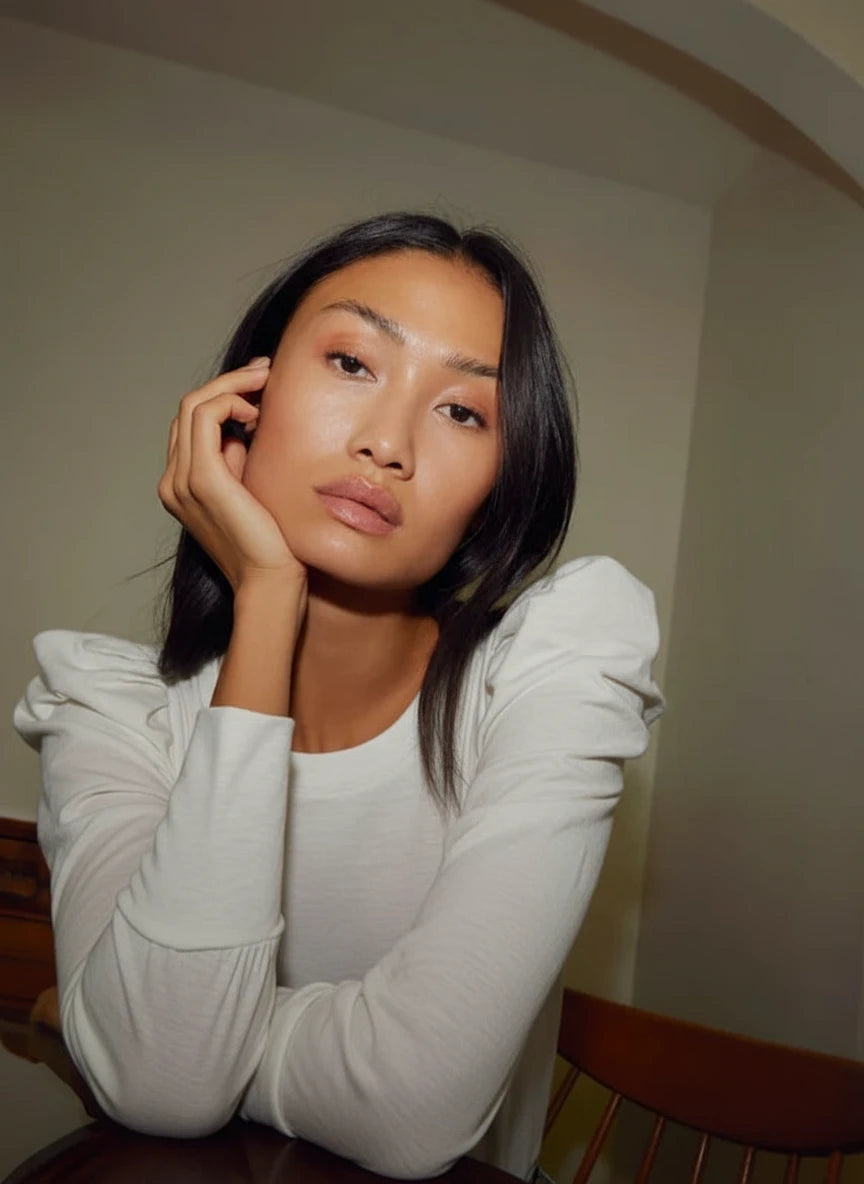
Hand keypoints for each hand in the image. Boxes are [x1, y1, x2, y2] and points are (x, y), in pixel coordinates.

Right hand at [158, 359, 305, 595]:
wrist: (270, 582)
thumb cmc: (272, 544)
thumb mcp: (250, 491)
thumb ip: (239, 460)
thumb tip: (247, 427)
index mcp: (181, 485)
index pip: (192, 423)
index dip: (224, 396)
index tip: (260, 385)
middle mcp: (173, 481)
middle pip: (189, 407)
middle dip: (229, 383)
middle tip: (266, 371)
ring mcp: (182, 480)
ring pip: (195, 405)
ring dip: (232, 386)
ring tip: (265, 384)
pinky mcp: (203, 479)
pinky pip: (206, 417)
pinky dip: (232, 401)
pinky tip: (258, 412)